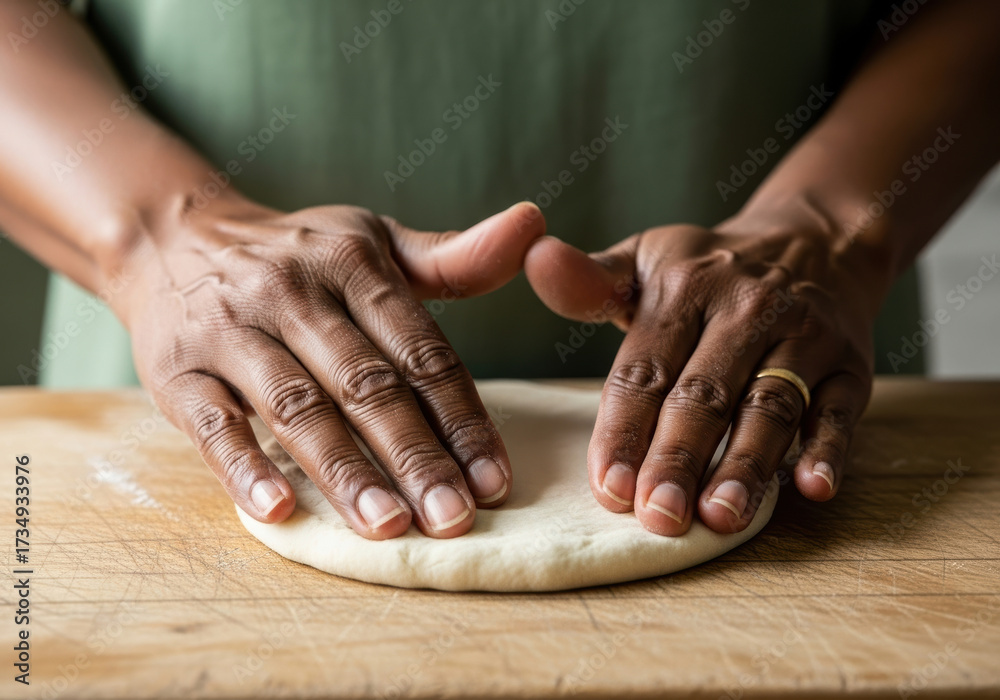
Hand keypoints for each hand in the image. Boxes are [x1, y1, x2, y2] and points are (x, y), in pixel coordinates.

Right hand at [114, 196, 544, 538]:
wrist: (171, 238)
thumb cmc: (297, 253)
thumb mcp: (373, 241)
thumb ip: (453, 257)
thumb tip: (535, 225)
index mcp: (351, 264)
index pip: (419, 348)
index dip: (460, 416)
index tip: (494, 479)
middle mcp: (291, 293)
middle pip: (365, 384)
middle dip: (414, 455)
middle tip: (453, 519)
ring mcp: (230, 332)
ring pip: (297, 406)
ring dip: (345, 469)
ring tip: (389, 526)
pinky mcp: (176, 371)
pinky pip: (212, 424)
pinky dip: (244, 467)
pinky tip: (280, 511)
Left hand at [525, 210, 885, 534]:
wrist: (815, 241)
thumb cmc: (708, 272)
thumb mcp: (645, 262)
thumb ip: (589, 281)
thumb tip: (536, 258)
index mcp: (685, 287)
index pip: (646, 369)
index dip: (624, 430)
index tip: (608, 487)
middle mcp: (747, 308)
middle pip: (705, 393)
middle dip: (678, 457)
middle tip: (658, 516)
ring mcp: (805, 336)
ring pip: (770, 406)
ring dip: (746, 463)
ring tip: (719, 517)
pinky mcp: (852, 365)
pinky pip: (841, 410)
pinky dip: (829, 448)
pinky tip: (812, 488)